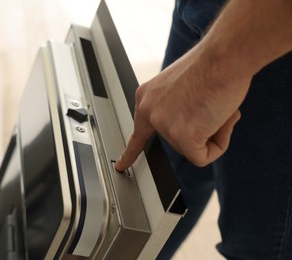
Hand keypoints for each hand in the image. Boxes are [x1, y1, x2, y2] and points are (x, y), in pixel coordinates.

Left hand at [115, 46, 249, 171]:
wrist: (225, 55)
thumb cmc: (211, 65)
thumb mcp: (180, 88)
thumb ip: (176, 109)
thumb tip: (193, 128)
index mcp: (147, 97)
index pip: (138, 132)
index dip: (131, 151)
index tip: (122, 165)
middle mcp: (150, 111)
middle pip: (176, 140)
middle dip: (198, 130)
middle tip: (211, 106)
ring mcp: (164, 125)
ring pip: (192, 148)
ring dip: (211, 133)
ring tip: (216, 107)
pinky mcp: (182, 136)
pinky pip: (203, 157)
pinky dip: (218, 145)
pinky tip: (221, 121)